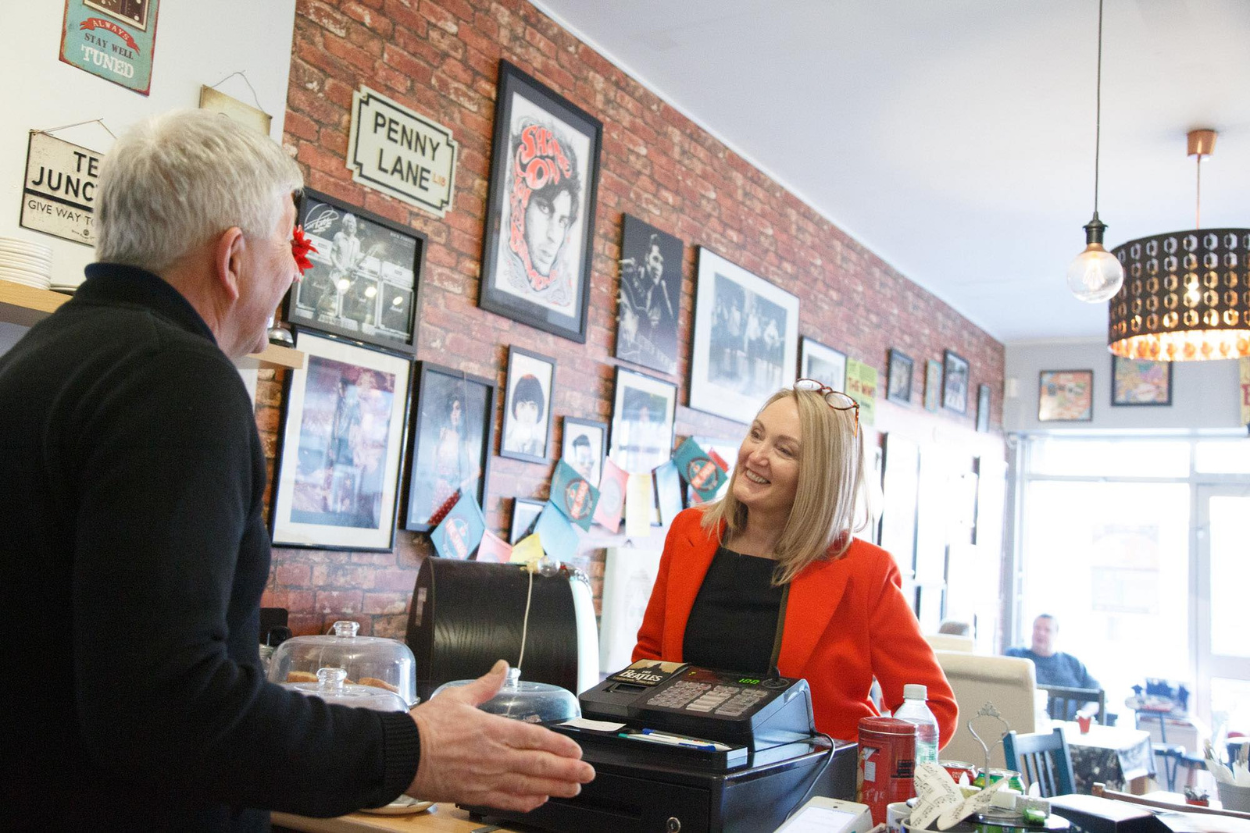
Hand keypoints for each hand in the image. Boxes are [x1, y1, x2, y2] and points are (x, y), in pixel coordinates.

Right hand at [406, 660, 594, 811]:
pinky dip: (526, 802)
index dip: (560, 746)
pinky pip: (507, 801)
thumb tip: (501, 666)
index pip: (536, 738)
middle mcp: (495, 756)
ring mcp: (486, 778)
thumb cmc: (427, 726)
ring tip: (573, 789)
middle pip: (539, 765)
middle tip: (587, 774)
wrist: (403, 753)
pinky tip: (539, 800)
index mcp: (493, 729)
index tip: (577, 751)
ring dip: (554, 788)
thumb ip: (486, 684)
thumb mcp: (458, 696)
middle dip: (567, 770)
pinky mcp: (475, 795)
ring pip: (528, 785)